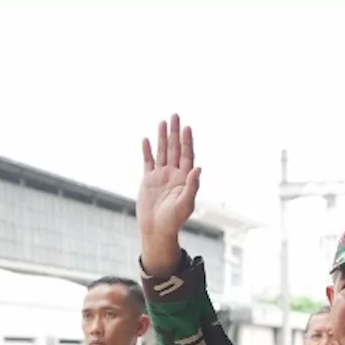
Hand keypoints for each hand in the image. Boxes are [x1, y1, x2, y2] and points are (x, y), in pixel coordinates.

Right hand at [138, 114, 201, 274]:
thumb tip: (198, 167)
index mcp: (184, 178)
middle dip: (175, 132)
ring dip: (162, 137)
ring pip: (162, 152)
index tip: (187, 127)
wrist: (157, 229)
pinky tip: (146, 139)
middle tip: (175, 115)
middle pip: (175, 149)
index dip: (187, 141)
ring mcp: (160, 176)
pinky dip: (147, 151)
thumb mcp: (186, 203)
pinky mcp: (148, 180)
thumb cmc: (174, 220)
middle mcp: (173, 174)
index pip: (187, 155)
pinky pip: (147, 162)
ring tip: (162, 121)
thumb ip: (192, 185)